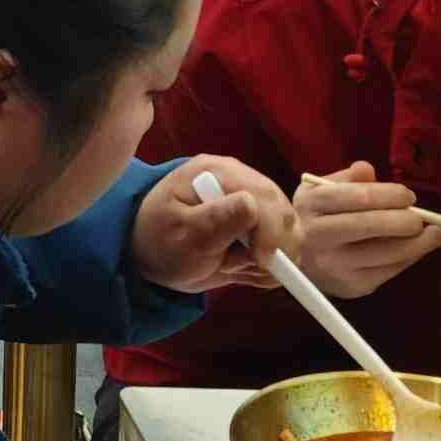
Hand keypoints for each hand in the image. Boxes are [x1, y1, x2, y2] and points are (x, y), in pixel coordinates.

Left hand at [133, 160, 295, 293]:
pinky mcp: (259, 225)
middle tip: (235, 264)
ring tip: (231, 263)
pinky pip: (281, 249)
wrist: (151, 254)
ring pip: (289, 233)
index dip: (270, 231)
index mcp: (218, 172)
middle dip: (269, 249)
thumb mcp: (181, 234)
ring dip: (268, 260)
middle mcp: (241, 181)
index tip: (259, 260)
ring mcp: (253, 203)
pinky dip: (267, 267)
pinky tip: (240, 266)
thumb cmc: (159, 240)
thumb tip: (252, 205)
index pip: (264, 197)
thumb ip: (216, 221)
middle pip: (283, 213)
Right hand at [292, 162, 440, 299]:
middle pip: (369, 225)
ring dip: (418, 243)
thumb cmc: (319, 216)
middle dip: (404, 220)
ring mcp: (334, 265)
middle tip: (421, 217)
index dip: (388, 195)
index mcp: (311, 204)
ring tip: (436, 233)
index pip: (355, 197)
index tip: (409, 196)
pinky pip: (390, 271)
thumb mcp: (324, 190)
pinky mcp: (352, 286)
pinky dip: (410, 257)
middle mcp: (317, 236)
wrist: (299, 258)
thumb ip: (348, 179)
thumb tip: (366, 169)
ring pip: (386, 253)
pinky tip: (419, 247)